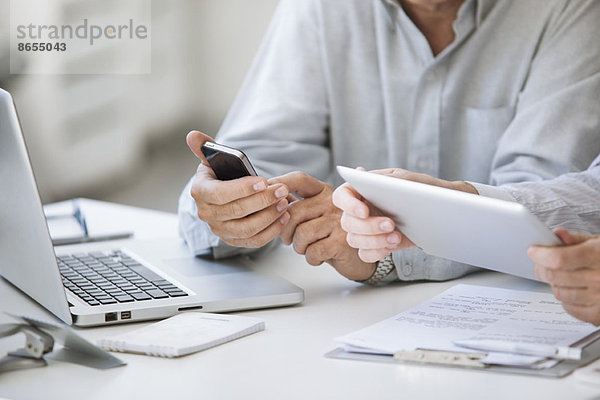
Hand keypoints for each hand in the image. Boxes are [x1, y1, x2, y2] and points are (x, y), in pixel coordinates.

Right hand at [186, 131, 290, 247]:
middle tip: (282, 190)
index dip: (242, 189)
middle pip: (237, 211)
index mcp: (200, 191)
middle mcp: (206, 214)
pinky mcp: (233, 240)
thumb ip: (205, 147)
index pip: (219, 193)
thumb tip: (193, 136)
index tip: (263, 181)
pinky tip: (284, 217)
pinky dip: (271, 231)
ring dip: (269, 216)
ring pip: (247, 228)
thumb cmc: (221, 175)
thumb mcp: (213, 159)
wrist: (224, 195)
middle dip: (262, 200)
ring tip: (285, 202)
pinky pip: (254, 240)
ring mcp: (220, 230)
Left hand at [269, 172, 376, 280]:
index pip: (299, 179)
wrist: (360, 255)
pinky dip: (311, 258)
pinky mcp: (343, 241)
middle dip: (284, 231)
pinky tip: (318, 256)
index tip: (265, 191)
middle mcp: (333, 202)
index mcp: (324, 191)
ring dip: (298, 247)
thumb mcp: (317, 215)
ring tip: (306, 248)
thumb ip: (298, 205)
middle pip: (294, 211)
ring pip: (301, 233)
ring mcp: (339, 221)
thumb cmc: (332, 234)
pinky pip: (313, 250)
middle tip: (288, 240)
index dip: (280, 183)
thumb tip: (267, 199)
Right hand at [332, 167, 476, 262]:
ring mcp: (365, 229)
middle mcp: (359, 210)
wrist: (442, 210)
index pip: (341, 196)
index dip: (348, 205)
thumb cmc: (422, 189)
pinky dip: (375, 253)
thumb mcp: (405, 179)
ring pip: (354, 240)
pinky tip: (390, 246)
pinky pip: (364, 254)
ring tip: (395, 236)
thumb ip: (385, 179)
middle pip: (347, 222)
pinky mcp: (375, 245)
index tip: (364, 211)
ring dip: (374, 241)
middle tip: (390, 224)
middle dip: (368, 226)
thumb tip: (362, 175)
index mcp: (362, 190)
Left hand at [528, 228, 599, 325]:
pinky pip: (570, 308)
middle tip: (540, 263)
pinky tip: (573, 289)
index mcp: (599, 256)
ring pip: (559, 293)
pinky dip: (566, 299)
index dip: (540, 254)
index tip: (533, 250)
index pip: (559, 259)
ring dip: (554, 283)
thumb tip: (556, 234)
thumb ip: (577, 239)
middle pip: (555, 276)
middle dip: (541, 268)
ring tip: (561, 275)